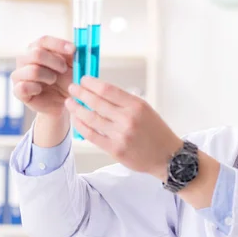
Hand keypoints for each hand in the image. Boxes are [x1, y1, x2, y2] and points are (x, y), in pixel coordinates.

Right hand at [11, 36, 74, 117]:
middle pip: (36, 54)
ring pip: (33, 70)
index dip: (58, 44)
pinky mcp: (18, 91)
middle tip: (64, 69)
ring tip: (53, 80)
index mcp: (37, 49)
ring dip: (48, 76)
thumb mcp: (73, 66)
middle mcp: (25, 59)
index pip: (44, 41)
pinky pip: (23, 87)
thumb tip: (77, 46)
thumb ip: (73, 55)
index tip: (73, 50)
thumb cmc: (67, 81)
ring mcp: (19, 74)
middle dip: (55, 62)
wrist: (62, 103)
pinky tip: (40, 90)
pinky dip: (35, 88)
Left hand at [65, 78, 182, 179]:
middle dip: (81, 93)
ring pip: (91, 118)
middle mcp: (128, 119)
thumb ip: (124, 102)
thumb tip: (100, 92)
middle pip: (97, 102)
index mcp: (137, 105)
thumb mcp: (145, 110)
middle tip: (72, 88)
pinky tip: (76, 120)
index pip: (108, 90)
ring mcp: (121, 135)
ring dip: (77, 109)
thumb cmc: (156, 132)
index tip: (83, 80)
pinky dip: (81, 126)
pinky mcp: (115, 149)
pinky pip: (92, 135)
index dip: (92, 83)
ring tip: (70, 103)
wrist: (167, 156)